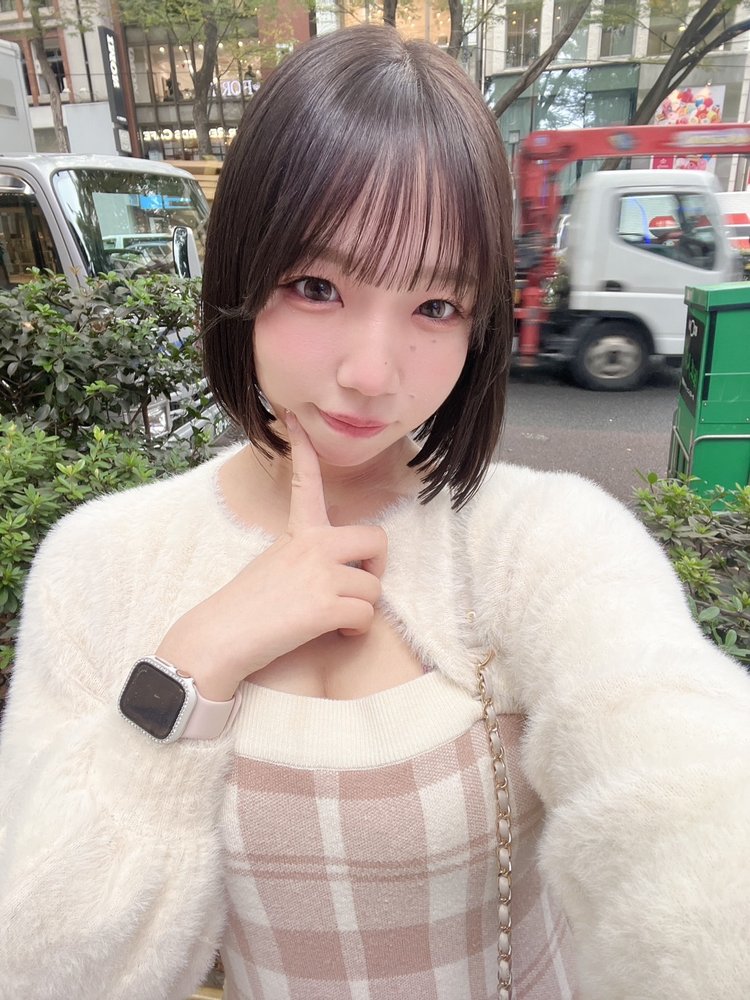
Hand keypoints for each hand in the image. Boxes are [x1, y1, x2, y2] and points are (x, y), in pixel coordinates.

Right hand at [155, 412, 387, 699]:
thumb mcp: (274, 564)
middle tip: (360, 583)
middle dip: (378, 566)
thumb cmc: (245, 608)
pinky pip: (366, 616)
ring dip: (360, 610)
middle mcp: (314, 545)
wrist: (220, 637)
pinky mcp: (326, 605)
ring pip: (374, 588)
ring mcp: (321, 573)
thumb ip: (307, 557)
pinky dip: (355, 631)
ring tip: (335, 621)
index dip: (303, 448)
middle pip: (377, 538)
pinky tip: (337, 635)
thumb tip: (340, 572)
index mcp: (298, 532)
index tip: (294, 418)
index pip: (306, 481)